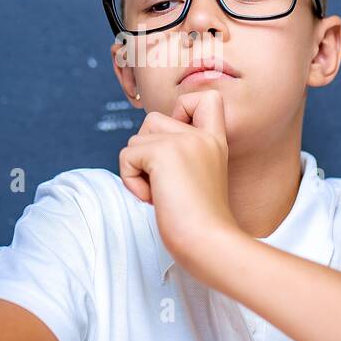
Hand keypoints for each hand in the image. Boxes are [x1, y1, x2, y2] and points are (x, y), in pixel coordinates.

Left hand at [118, 89, 241, 279]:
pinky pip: (127, 155)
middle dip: (146, 152)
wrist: (208, 243)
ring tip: (161, 194)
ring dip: (137, 169)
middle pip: (152, 120)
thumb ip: (180, 157)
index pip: (206, 98)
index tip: (178, 144)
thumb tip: (141, 148)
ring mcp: (184, 141)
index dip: (183, 109)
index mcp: (214, 142)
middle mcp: (201, 136)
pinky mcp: (164, 153)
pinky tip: (153, 199)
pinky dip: (131, 180)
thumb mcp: (196, 180)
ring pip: (135, 139)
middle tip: (165, 185)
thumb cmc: (199, 225)